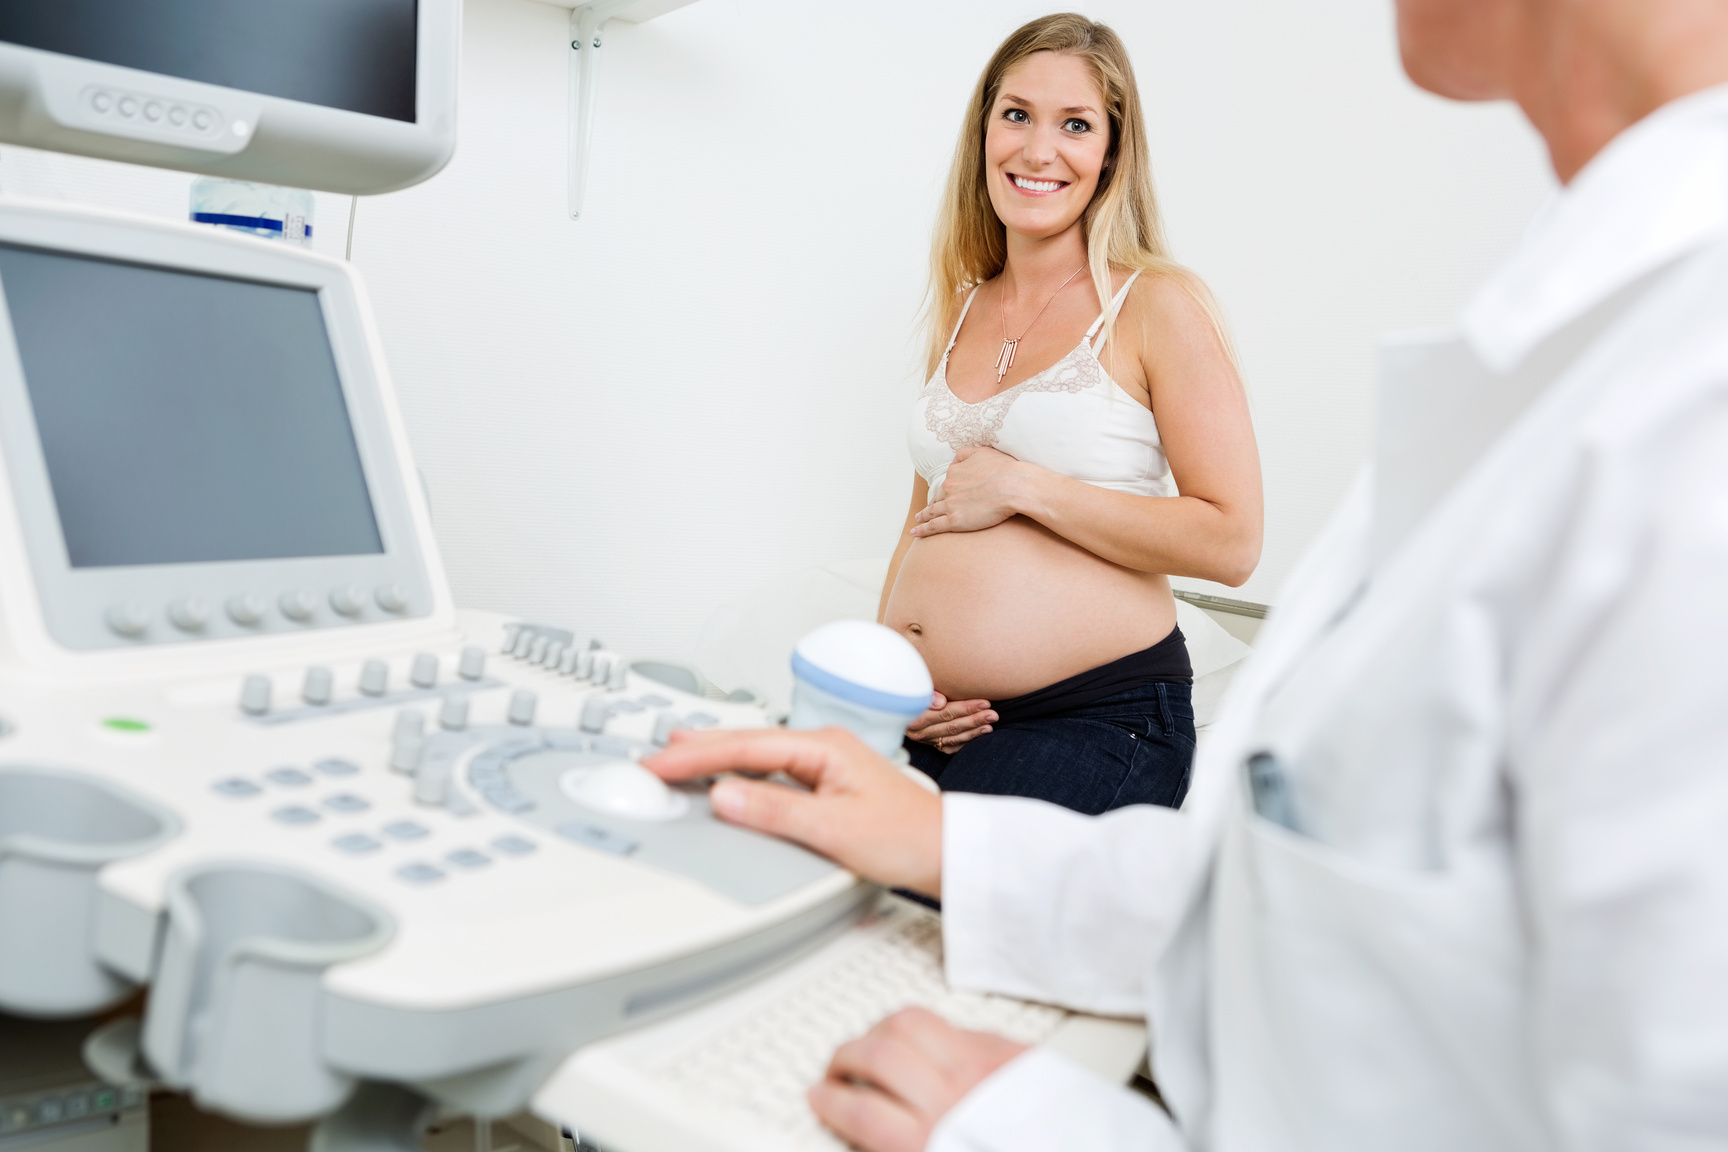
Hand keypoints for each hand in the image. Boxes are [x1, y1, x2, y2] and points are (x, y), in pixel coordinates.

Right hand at [644, 727, 943, 896]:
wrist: (947, 853)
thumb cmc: (906, 838)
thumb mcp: (833, 830)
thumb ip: (774, 812)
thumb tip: (724, 795)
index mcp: (824, 747)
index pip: (746, 747)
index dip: (697, 757)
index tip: (660, 764)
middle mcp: (824, 748)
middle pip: (747, 742)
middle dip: (698, 748)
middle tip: (654, 757)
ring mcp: (826, 765)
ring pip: (758, 754)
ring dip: (717, 756)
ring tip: (679, 755)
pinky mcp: (827, 784)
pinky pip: (771, 770)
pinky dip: (740, 772)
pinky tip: (729, 778)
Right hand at [808, 1008, 1027, 1151]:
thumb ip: (905, 1146)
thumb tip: (869, 1131)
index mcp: (933, 1145)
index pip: (859, 1112)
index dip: (829, 1102)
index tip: (819, 1098)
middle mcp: (955, 1101)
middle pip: (877, 1056)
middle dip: (845, 1058)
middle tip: (837, 1069)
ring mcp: (985, 1067)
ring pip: (911, 1023)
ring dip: (880, 1031)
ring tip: (872, 1043)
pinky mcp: (1013, 1052)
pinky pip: (957, 1024)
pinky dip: (932, 1030)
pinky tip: (925, 1041)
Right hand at [905, 692, 994, 752]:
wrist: (897, 707)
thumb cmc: (912, 690)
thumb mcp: (915, 687)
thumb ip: (927, 693)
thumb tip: (940, 702)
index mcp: (914, 716)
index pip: (945, 713)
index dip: (966, 708)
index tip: (984, 702)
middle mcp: (920, 732)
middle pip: (952, 726)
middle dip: (975, 720)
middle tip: (993, 714)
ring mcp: (927, 740)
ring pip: (954, 738)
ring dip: (974, 731)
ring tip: (990, 725)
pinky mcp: (933, 745)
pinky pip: (952, 746)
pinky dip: (966, 741)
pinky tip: (980, 734)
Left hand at [912, 446, 1036, 535]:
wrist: (1011, 485)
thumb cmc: (1003, 469)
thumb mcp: (982, 451)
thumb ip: (966, 454)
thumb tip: (956, 460)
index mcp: (955, 472)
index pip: (946, 484)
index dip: (942, 491)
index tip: (940, 496)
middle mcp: (949, 488)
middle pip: (937, 498)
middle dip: (930, 504)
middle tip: (925, 510)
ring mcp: (950, 505)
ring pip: (932, 512)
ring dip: (923, 516)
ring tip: (918, 520)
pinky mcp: (954, 520)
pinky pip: (933, 526)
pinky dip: (922, 529)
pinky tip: (915, 532)